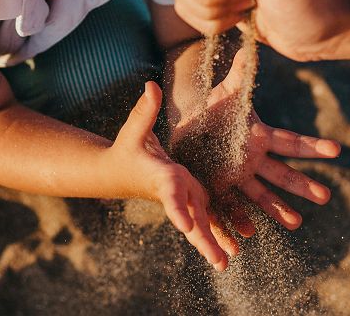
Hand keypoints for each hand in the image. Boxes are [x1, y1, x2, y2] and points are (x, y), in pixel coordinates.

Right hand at [107, 81, 236, 270]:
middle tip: (219, 262)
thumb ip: (144, 110)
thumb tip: (150, 86)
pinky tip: (231, 250)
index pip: (171, 194)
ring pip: (200, 224)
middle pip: (190, 218)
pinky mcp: (189, 199)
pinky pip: (204, 220)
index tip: (187, 226)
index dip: (178, 209)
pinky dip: (216, 235)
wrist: (118, 172)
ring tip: (226, 263)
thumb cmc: (127, 148)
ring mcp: (182, 198)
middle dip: (204, 239)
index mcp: (162, 176)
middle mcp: (174, 192)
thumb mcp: (135, 128)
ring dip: (213, 243)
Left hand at [171, 49, 340, 232]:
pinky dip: (238, 220)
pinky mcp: (217, 188)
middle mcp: (253, 161)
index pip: (291, 142)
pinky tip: (247, 234)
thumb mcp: (225, 93)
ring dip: (277, 210)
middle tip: (325, 196)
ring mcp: (237, 177)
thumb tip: (252, 45)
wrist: (187, 130)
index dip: (313, 146)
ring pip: (260, 196)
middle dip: (302, 186)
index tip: (337, 150)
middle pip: (282, 174)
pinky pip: (230, 207)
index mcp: (259, 138)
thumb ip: (240, 74)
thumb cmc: (212, 110)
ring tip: (296, 223)